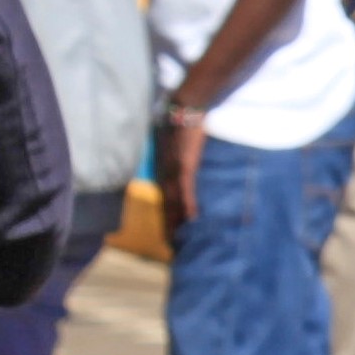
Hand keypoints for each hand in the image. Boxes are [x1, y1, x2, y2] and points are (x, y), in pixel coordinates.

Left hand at [157, 106, 205, 235]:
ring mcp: (173, 171)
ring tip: (179, 242)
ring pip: (173, 203)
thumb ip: (177, 154)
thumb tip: (184, 163)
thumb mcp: (174, 140)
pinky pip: (186, 191)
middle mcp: (164, 173)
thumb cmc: (181, 119)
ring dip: (176, 223)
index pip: (165, 200)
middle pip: (166, 206)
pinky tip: (192, 220)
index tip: (169, 236)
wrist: (184, 106)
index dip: (166, 219)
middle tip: (172, 248)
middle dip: (168, 228)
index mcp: (163, 169)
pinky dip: (187, 206)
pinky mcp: (184, 166)